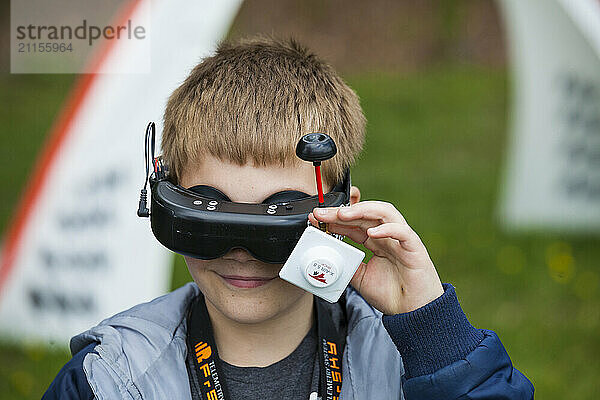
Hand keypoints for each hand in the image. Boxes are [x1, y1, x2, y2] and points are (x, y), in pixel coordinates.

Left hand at [309, 201, 442, 314]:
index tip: (315, 219)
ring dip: (362, 211)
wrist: (414, 313)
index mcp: (376, 241)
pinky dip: (387, 229)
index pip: (353, 223)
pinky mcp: (414, 248)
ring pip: (384, 213)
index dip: (334, 219)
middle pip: (364, 214)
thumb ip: (348, 265)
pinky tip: (372, 232)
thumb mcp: (361, 279)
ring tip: (343, 215)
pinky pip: (402, 232)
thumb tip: (329, 257)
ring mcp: (401, 240)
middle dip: (341, 212)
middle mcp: (387, 236)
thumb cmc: (393, 295)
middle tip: (321, 213)